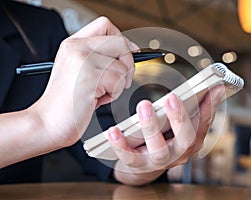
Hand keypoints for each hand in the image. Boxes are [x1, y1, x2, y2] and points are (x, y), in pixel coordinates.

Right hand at [30, 17, 137, 147]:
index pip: (105, 25)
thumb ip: (99, 56)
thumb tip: (130, 49)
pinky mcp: (90, 77)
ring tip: (100, 93)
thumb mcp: (79, 70)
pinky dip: (113, 95)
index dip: (122, 39)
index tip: (128, 54)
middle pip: (120, 42)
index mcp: (73, 44)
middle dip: (128, 64)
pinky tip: (96, 99)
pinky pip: (119, 81)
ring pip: (123, 66)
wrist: (47, 123)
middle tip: (118, 80)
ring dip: (118, 84)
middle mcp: (77, 48)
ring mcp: (83, 60)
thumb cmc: (66, 102)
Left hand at [107, 85, 224, 184]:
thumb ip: (201, 107)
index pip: (204, 124)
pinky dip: (121, 145)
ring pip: (159, 151)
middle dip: (179, 118)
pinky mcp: (139, 165)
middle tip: (172, 97)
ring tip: (144, 106)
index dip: (209, 107)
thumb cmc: (167, 137)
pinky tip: (113, 130)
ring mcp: (159, 162)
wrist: (146, 162)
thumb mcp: (185, 124)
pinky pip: (130, 158)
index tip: (212, 87)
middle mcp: (179, 154)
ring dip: (151, 127)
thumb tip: (218, 87)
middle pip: (185, 139)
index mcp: (192, 140)